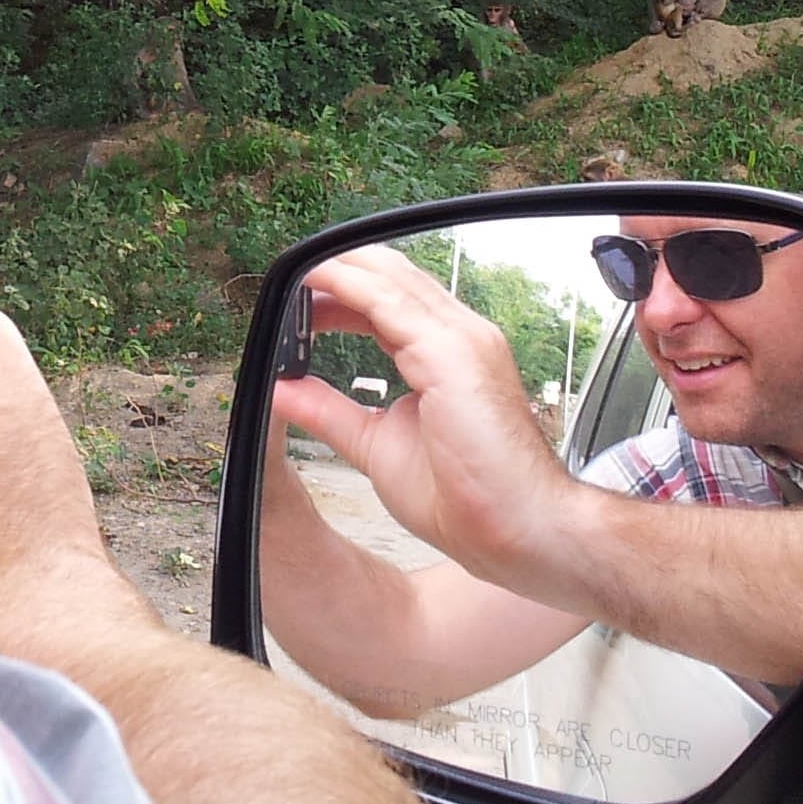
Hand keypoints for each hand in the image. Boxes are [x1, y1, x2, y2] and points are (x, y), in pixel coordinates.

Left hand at [269, 243, 575, 586]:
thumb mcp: (375, 445)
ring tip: (293, 275)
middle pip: (391, 277)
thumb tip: (284, 388)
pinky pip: (389, 304)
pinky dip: (348, 288)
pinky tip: (315, 285)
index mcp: (450, 354)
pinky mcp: (453, 353)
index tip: (300, 303)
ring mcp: (462, 339)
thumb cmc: (467, 500)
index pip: (391, 301)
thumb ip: (330, 411)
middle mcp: (461, 336)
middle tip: (288, 282)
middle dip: (337, 271)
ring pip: (390, 278)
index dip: (343, 292)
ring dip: (338, 271)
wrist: (518, 532)